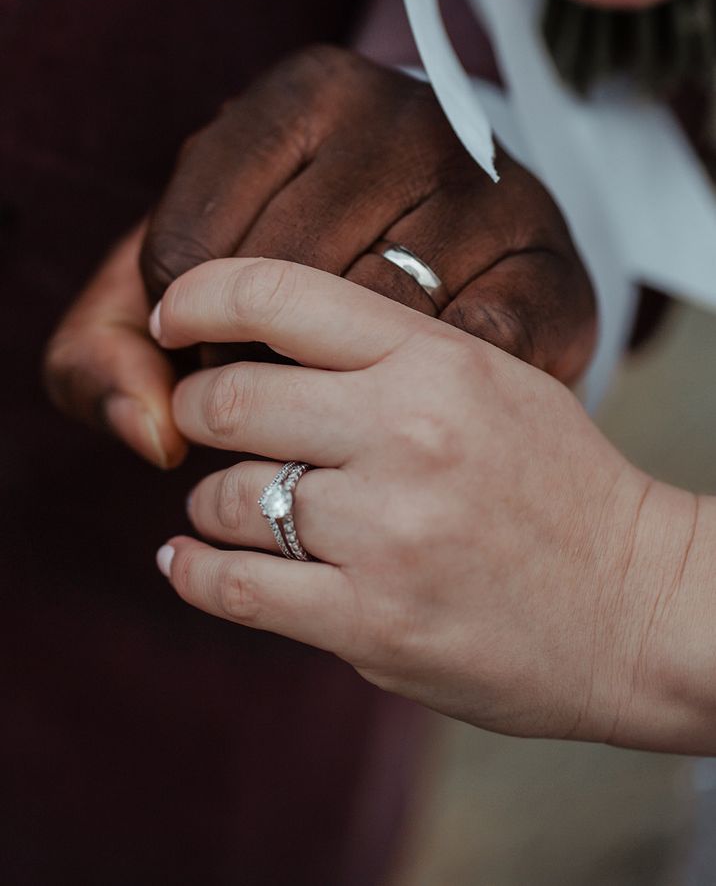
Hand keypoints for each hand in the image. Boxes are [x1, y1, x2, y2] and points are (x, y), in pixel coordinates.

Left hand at [44, 46, 594, 465]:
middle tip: (275, 384)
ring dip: (338, 394)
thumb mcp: (186, 286)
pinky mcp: (557, 266)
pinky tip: (412, 397)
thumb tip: (145, 429)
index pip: (187, 246)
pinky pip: (468, 350)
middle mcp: (408, 116)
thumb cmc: (307, 274)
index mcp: (304, 92)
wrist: (471, 267)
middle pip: (279, 289)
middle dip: (256, 368)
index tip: (209, 343)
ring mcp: (495, 186)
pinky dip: (433, 394)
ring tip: (338, 396)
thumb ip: (105, 348)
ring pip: (372, 327)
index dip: (184, 330)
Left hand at [151, 258, 715, 752]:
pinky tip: (187, 563)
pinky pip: (235, 589)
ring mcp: (387, 532)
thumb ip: (392, 354)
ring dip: (211, 503)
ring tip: (232, 507)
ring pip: (224, 498)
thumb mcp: (496, 382)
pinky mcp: (372, 622)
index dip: (199, 295)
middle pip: (229, 399)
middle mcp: (405, 433)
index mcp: (437, 361)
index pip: (280, 296)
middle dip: (195, 408)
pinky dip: (194, 573)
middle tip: (201, 420)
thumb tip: (273, 346)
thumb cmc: (565, 487)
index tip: (169, 314)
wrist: (641, 607)